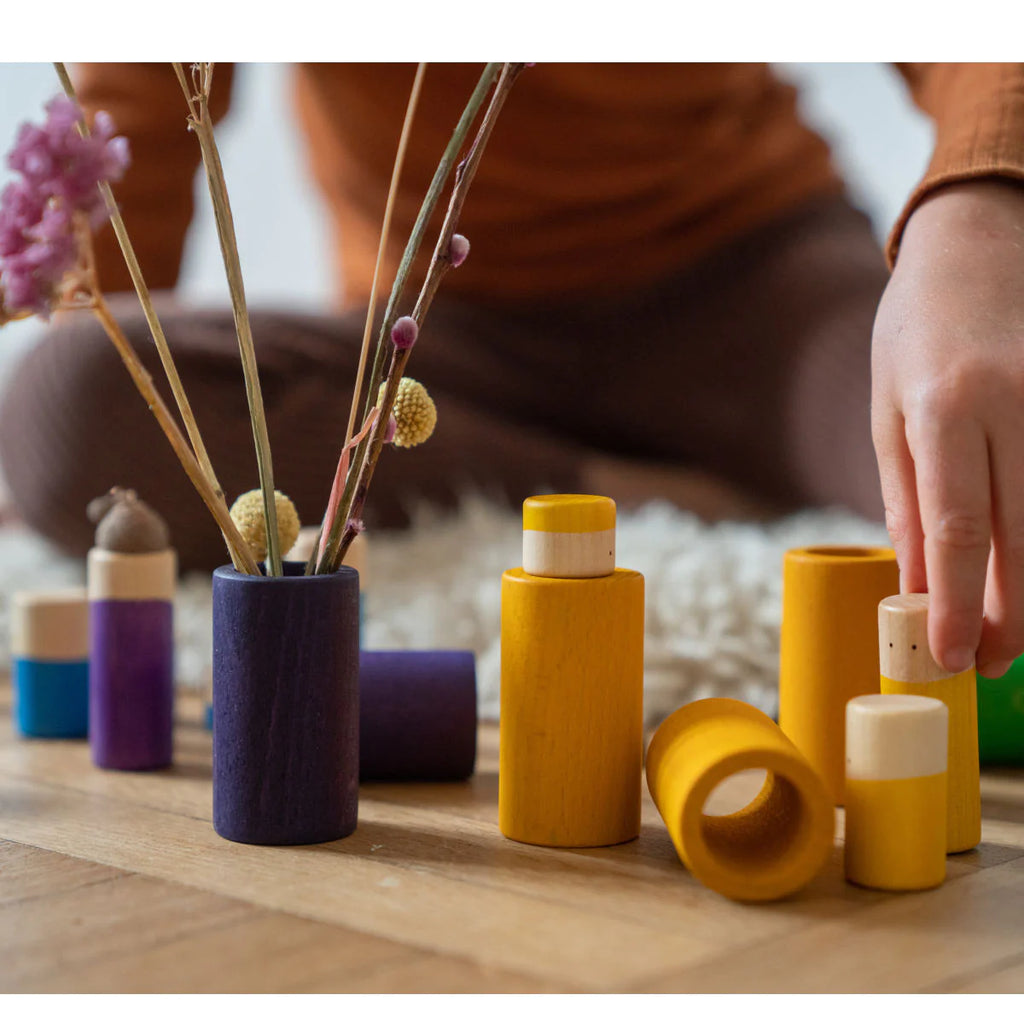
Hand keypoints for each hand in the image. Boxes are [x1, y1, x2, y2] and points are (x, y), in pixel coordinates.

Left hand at [872, 179, 1023, 678]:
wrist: (976, 245)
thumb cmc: (913, 334)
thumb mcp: (888, 414)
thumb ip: (908, 499)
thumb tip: (919, 581)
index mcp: (946, 410)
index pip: (958, 530)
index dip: (957, 604)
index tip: (951, 657)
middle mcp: (1016, 406)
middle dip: (1012, 615)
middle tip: (992, 664)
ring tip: (1015, 634)